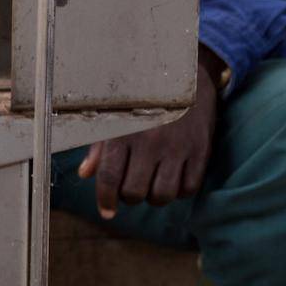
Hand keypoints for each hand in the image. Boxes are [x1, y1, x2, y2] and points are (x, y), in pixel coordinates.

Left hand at [77, 46, 226, 219]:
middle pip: (134, 192)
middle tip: (131, 189)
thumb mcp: (117, 116)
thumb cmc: (145, 99)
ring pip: (162, 195)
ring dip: (154, 197)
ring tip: (152, 185)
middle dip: (129, 197)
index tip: (107, 211)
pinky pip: (189, 188)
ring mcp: (177, 147)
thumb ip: (100, 147)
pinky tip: (174, 179)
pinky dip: (179, 191)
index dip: (105, 200)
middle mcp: (150, 141)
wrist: (187, 74)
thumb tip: (85, 174)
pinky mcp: (200, 150)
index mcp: (124, 132)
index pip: (109, 178)